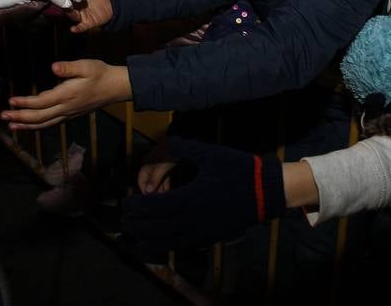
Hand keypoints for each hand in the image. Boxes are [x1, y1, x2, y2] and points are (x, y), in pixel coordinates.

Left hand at [1, 59, 130, 130]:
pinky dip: (37, 126)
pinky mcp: (70, 115)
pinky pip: (50, 124)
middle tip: (3, 115)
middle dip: (20, 117)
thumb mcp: (86, 66)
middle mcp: (65, 108)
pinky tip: (29, 125)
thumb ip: (69, 68)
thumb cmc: (100, 74)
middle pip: (39, 117)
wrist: (115, 88)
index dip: (25, 103)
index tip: (11, 100)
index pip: (41, 102)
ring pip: (44, 124)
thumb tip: (53, 68)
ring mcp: (68, 114)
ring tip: (11, 125)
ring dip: (26, 125)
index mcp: (67, 95)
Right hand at [69, 0, 114, 32]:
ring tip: (71, 11)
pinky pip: (81, 27)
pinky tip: (73, 29)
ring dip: (71, 14)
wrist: (112, 0)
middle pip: (66, 5)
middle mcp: (74, 6)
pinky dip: (77, 29)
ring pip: (72, 16)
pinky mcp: (87, 23)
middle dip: (65, 3)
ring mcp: (80, 15)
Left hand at [121, 138, 285, 249]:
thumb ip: (181, 148)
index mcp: (187, 198)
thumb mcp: (208, 153)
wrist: (266, 192)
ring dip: (147, 241)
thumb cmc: (237, 170)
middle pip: (154, 228)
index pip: (152, 207)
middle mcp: (190, 220)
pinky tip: (160, 243)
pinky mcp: (209, 238)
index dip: (136, 206)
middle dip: (136, 226)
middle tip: (125, 222)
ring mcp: (200, 233)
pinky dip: (165, 246)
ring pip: (166, 242)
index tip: (126, 203)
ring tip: (135, 239)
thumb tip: (161, 145)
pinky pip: (181, 246)